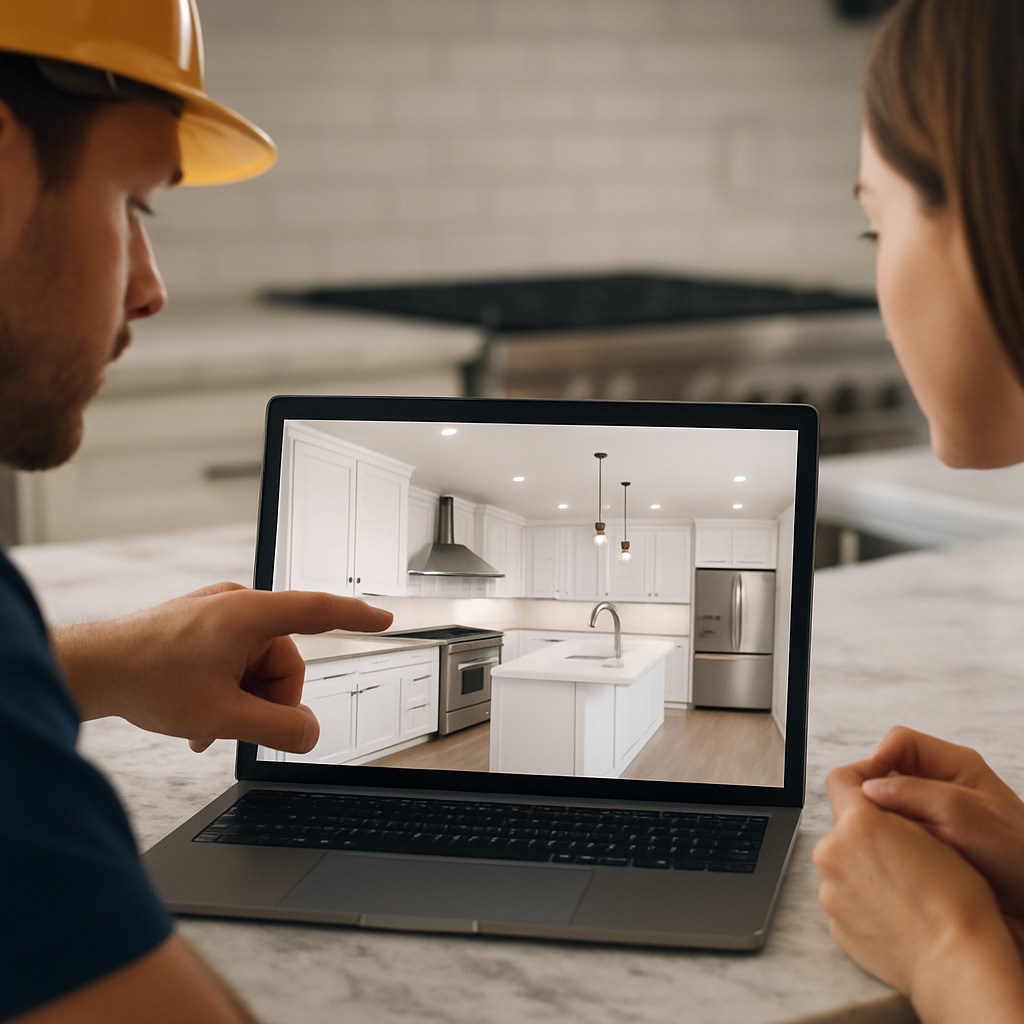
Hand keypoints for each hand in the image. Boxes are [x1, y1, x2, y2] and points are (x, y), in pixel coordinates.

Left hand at [51, 583, 392, 753]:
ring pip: (256, 665)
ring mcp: (217, 612)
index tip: (383, 619)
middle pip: (283, 659)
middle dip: (267, 699)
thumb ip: (277, 728)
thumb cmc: (146, 678)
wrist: (92, 669)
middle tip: (240, 725)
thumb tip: (310, 734)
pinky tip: (202, 719)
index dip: (357, 617)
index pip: (319, 611)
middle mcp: (236, 604)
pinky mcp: (201, 624)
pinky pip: (234, 660)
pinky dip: (226, 690)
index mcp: (249, 614)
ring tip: (210, 726)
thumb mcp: (223, 715)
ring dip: (242, 700)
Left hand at [815, 759, 1023, 1022]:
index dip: (859, 777)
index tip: (873, 784)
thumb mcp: (932, 834)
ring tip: (904, 890)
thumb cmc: (957, 901)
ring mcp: (830, 892)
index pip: (840, 780)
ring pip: (844, 867)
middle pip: (843, 829)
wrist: (957, 961)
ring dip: (864, 870)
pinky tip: (896, 913)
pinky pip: (845, 900)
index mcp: (859, 824)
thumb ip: (892, 812)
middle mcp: (833, 854)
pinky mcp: (835, 924)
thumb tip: (877, 806)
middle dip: (866, 835)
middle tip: (903, 852)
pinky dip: (863, 901)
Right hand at [860, 727, 1023, 923]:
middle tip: (874, 824)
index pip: (900, 743)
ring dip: (882, 827)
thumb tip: (866, 789)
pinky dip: (890, 849)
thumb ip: (914, 793)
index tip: (867, 789)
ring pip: (888, 808)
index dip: (878, 759)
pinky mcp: (928, 845)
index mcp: (954, 765)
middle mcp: (939, 787)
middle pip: (888, 775)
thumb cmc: (1018, 856)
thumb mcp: (965, 815)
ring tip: (888, 850)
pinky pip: (895, 837)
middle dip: (875, 798)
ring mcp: (933, 816)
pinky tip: (897, 867)